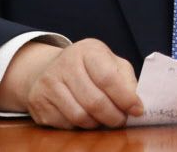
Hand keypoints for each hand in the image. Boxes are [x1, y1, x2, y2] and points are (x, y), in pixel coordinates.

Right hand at [0, 38, 142, 128]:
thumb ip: (125, 79)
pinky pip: (65, 125)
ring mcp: (49, 83)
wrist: (50, 68)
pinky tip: (86, 118)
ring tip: (105, 119)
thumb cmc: (89, 67)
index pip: (108, 77)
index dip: (125, 98)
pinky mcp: (39, 102)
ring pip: (80, 116)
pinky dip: (80, 127)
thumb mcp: (109, 62)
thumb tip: (137, 103)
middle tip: (122, 120)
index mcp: (88, 50)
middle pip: (94, 101)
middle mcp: (66, 63)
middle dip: (114, 116)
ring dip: (97, 124)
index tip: (138, 110)